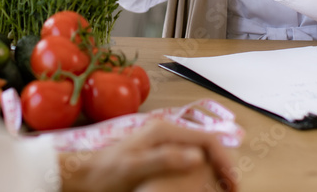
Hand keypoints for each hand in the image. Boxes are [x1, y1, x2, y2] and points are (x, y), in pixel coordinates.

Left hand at [59, 119, 237, 191]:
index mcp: (164, 130)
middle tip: (232, 188)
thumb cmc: (105, 173)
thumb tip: (197, 155)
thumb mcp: (134, 167)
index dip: (225, 160)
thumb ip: (164, 158)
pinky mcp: (158, 154)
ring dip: (213, 168)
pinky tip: (201, 187)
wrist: (83, 176)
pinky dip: (201, 172)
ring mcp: (162, 142)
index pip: (208, 139)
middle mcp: (166, 131)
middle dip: (223, 165)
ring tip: (221, 188)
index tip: (233, 182)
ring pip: (199, 151)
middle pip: (207, 143)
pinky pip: (188, 159)